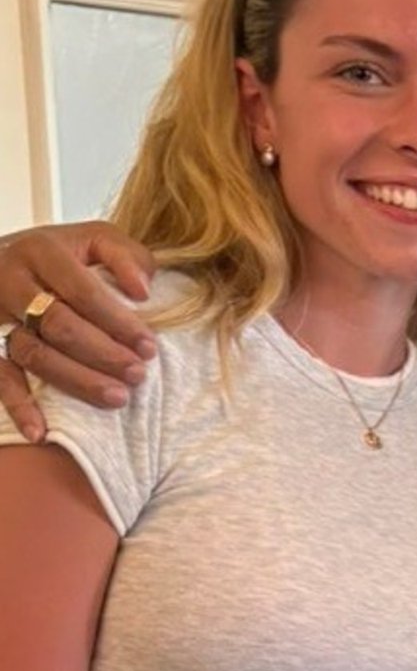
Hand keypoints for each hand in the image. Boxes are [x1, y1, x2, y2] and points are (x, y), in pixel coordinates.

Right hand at [0, 223, 156, 439]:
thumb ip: (127, 257)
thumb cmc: (67, 253)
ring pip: (32, 353)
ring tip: (116, 398)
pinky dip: (18, 405)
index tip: (149, 347)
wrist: (7, 256)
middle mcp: (11, 280)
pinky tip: (40, 432)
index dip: (119, 322)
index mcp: (42, 251)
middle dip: (103, 354)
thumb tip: (142, 292)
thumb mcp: (98, 239)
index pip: (83, 292)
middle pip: (58, 324)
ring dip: (75, 380)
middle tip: (138, 375)